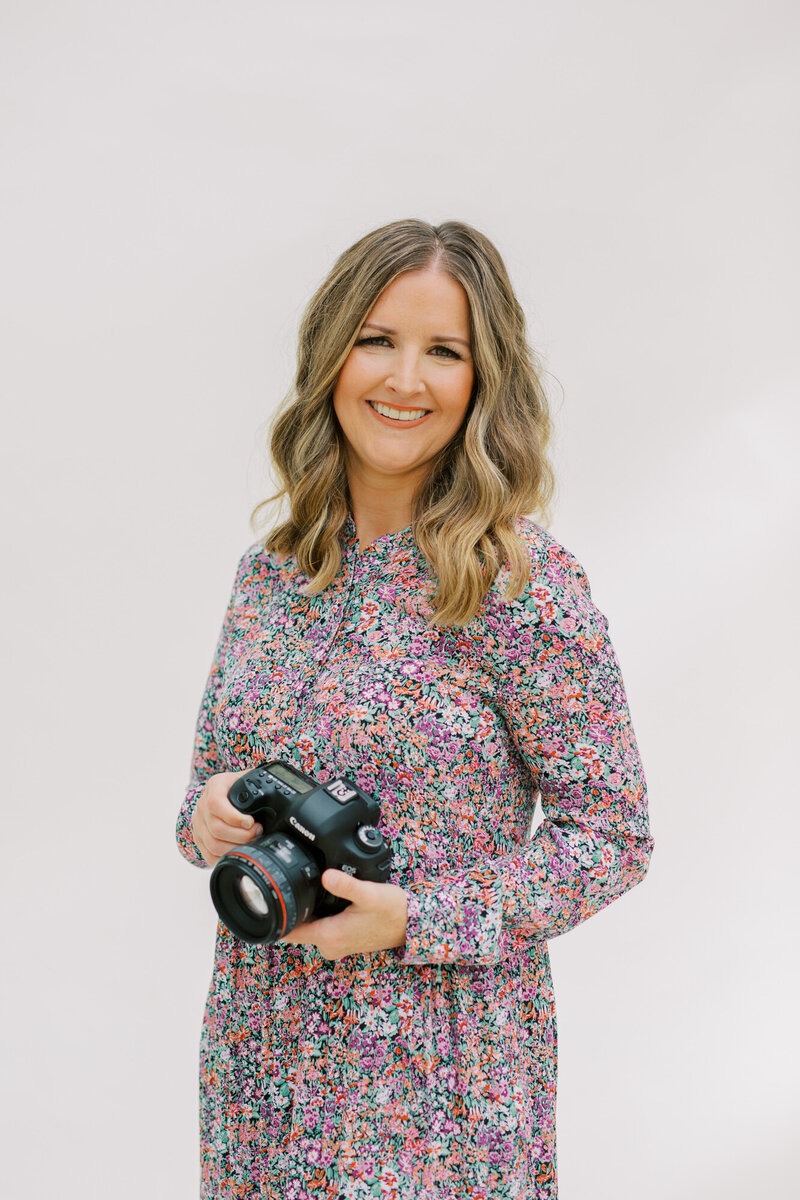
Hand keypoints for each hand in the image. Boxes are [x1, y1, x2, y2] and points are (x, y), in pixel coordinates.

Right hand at [191, 770, 263, 867]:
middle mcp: (202, 804)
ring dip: (235, 847)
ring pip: (213, 844)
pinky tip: (238, 851)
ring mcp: (199, 823)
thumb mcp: (248, 779)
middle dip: (241, 835)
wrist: (226, 791)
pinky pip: (209, 854)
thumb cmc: (240, 786)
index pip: (216, 803)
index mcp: (215, 786)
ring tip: (250, 841)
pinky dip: (225, 856)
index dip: (234, 817)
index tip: (250, 822)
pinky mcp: (199, 838)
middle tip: (257, 832)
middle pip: (216, 828)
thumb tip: (277, 795)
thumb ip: (258, 784)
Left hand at [279, 869, 407, 960]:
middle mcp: (329, 945)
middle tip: (285, 884)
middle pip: (297, 927)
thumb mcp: (369, 894)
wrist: (412, 925)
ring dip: (306, 911)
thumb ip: (346, 885)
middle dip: (291, 908)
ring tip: (304, 887)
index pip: (289, 932)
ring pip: (309, 926)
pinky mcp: (343, 939)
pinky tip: (323, 897)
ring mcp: (336, 944)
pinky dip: (318, 914)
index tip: (266, 901)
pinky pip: (321, 927)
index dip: (275, 918)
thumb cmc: (393, 911)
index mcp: (329, 936)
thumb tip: (326, 875)